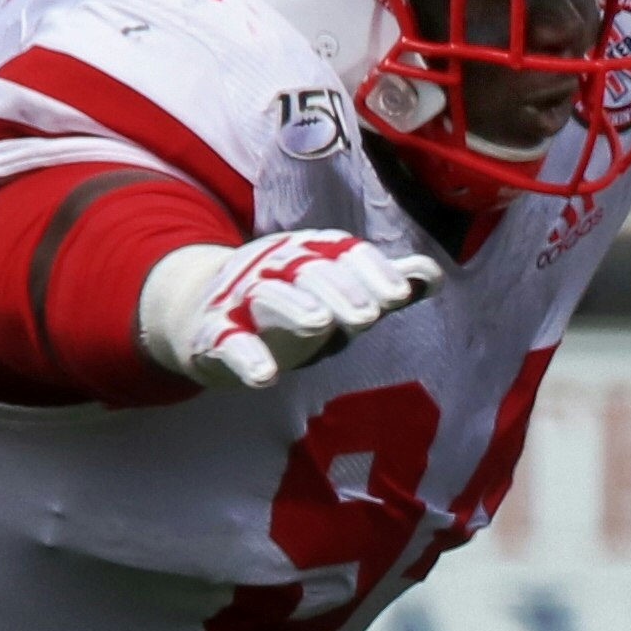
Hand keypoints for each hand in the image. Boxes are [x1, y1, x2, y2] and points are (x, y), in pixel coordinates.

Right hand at [139, 227, 446, 390]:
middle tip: (368, 315)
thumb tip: (431, 275)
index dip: (372, 271)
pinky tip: (265, 377)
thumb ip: (379, 285)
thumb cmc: (286, 301)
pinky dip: (245, 357)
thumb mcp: (333, 289)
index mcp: (311, 253)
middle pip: (310, 271)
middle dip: (339, 290)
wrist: (199, 309)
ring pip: (269, 296)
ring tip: (320, 324)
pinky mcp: (214, 332)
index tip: (400, 294)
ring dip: (294, 307)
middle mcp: (277, 266)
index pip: (345, 253)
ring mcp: (242, 297)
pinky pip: (228, 341)